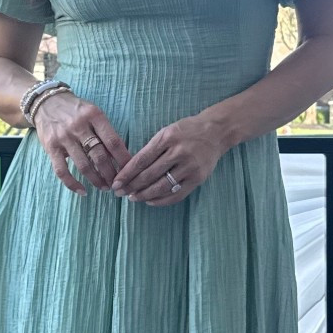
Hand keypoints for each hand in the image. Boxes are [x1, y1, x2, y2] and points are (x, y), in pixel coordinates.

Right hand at [32, 90, 127, 195]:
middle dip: (111, 173)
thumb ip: (105, 132)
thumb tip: (120, 157)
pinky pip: (62, 171)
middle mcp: (79, 126)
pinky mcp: (51, 147)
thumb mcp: (93, 113)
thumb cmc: (76, 110)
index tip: (130, 171)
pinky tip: (83, 191)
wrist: (46, 102)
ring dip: (96, 180)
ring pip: (84, 165)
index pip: (113, 141)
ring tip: (105, 187)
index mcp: (94, 115)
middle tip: (118, 183)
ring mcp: (64, 137)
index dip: (123, 159)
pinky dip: (72, 184)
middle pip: (100, 156)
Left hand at [112, 112, 227, 205]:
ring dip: (144, 195)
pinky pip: (176, 194)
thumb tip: (130, 170)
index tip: (116, 183)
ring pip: (162, 186)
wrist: (216, 132)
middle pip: (149, 175)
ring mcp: (190, 167)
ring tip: (134, 198)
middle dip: (132, 186)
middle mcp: (179, 152)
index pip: (142, 160)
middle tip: (120, 193)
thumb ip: (151, 149)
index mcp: (167, 138)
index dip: (127, 173)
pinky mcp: (198, 178)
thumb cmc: (186, 131)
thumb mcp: (166, 132)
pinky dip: (161, 200)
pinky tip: (151, 201)